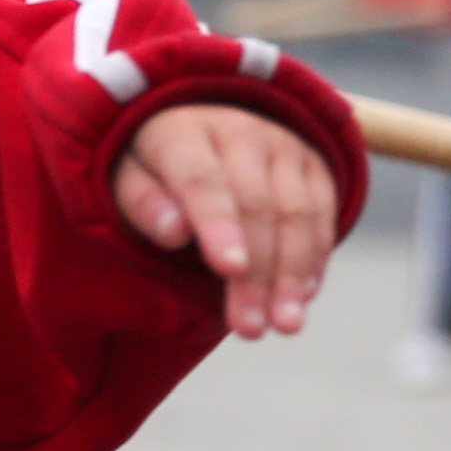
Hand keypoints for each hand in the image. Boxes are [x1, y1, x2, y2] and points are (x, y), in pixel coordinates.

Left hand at [113, 101, 334, 341]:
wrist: (200, 122)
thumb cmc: (154, 167)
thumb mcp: (128, 181)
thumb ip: (144, 205)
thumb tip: (174, 232)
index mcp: (183, 130)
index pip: (203, 180)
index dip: (218, 226)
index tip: (229, 270)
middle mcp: (240, 130)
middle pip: (255, 206)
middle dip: (256, 273)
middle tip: (251, 328)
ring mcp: (283, 144)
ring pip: (296, 214)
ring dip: (292, 274)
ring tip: (285, 325)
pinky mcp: (314, 163)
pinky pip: (322, 213)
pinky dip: (314, 258)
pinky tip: (302, 298)